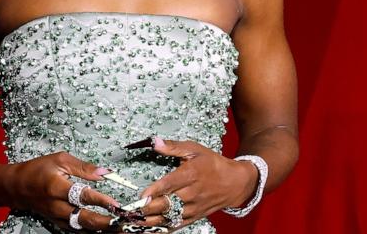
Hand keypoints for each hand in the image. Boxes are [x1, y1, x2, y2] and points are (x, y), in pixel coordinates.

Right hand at [5, 150, 126, 231]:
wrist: (17, 187)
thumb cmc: (37, 170)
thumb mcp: (60, 160)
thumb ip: (83, 167)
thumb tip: (104, 172)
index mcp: (56, 187)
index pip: (83, 196)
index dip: (101, 200)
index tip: (116, 203)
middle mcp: (57, 205)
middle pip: (84, 218)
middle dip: (105, 221)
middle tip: (121, 221)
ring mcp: (57, 216)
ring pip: (82, 227)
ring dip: (100, 228)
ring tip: (117, 226)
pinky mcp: (58, 222)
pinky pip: (77, 229)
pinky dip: (90, 229)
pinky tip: (103, 228)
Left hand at [128, 137, 258, 229]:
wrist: (234, 183)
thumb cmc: (213, 164)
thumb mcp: (194, 149)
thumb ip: (173, 147)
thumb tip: (155, 142)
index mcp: (191, 174)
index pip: (171, 184)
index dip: (156, 190)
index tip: (142, 195)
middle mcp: (192, 193)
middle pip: (168, 203)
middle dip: (149, 207)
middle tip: (132, 208)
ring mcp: (193, 207)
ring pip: (170, 216)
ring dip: (152, 220)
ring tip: (135, 220)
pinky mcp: (194, 217)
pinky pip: (176, 225)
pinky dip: (162, 228)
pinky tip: (149, 228)